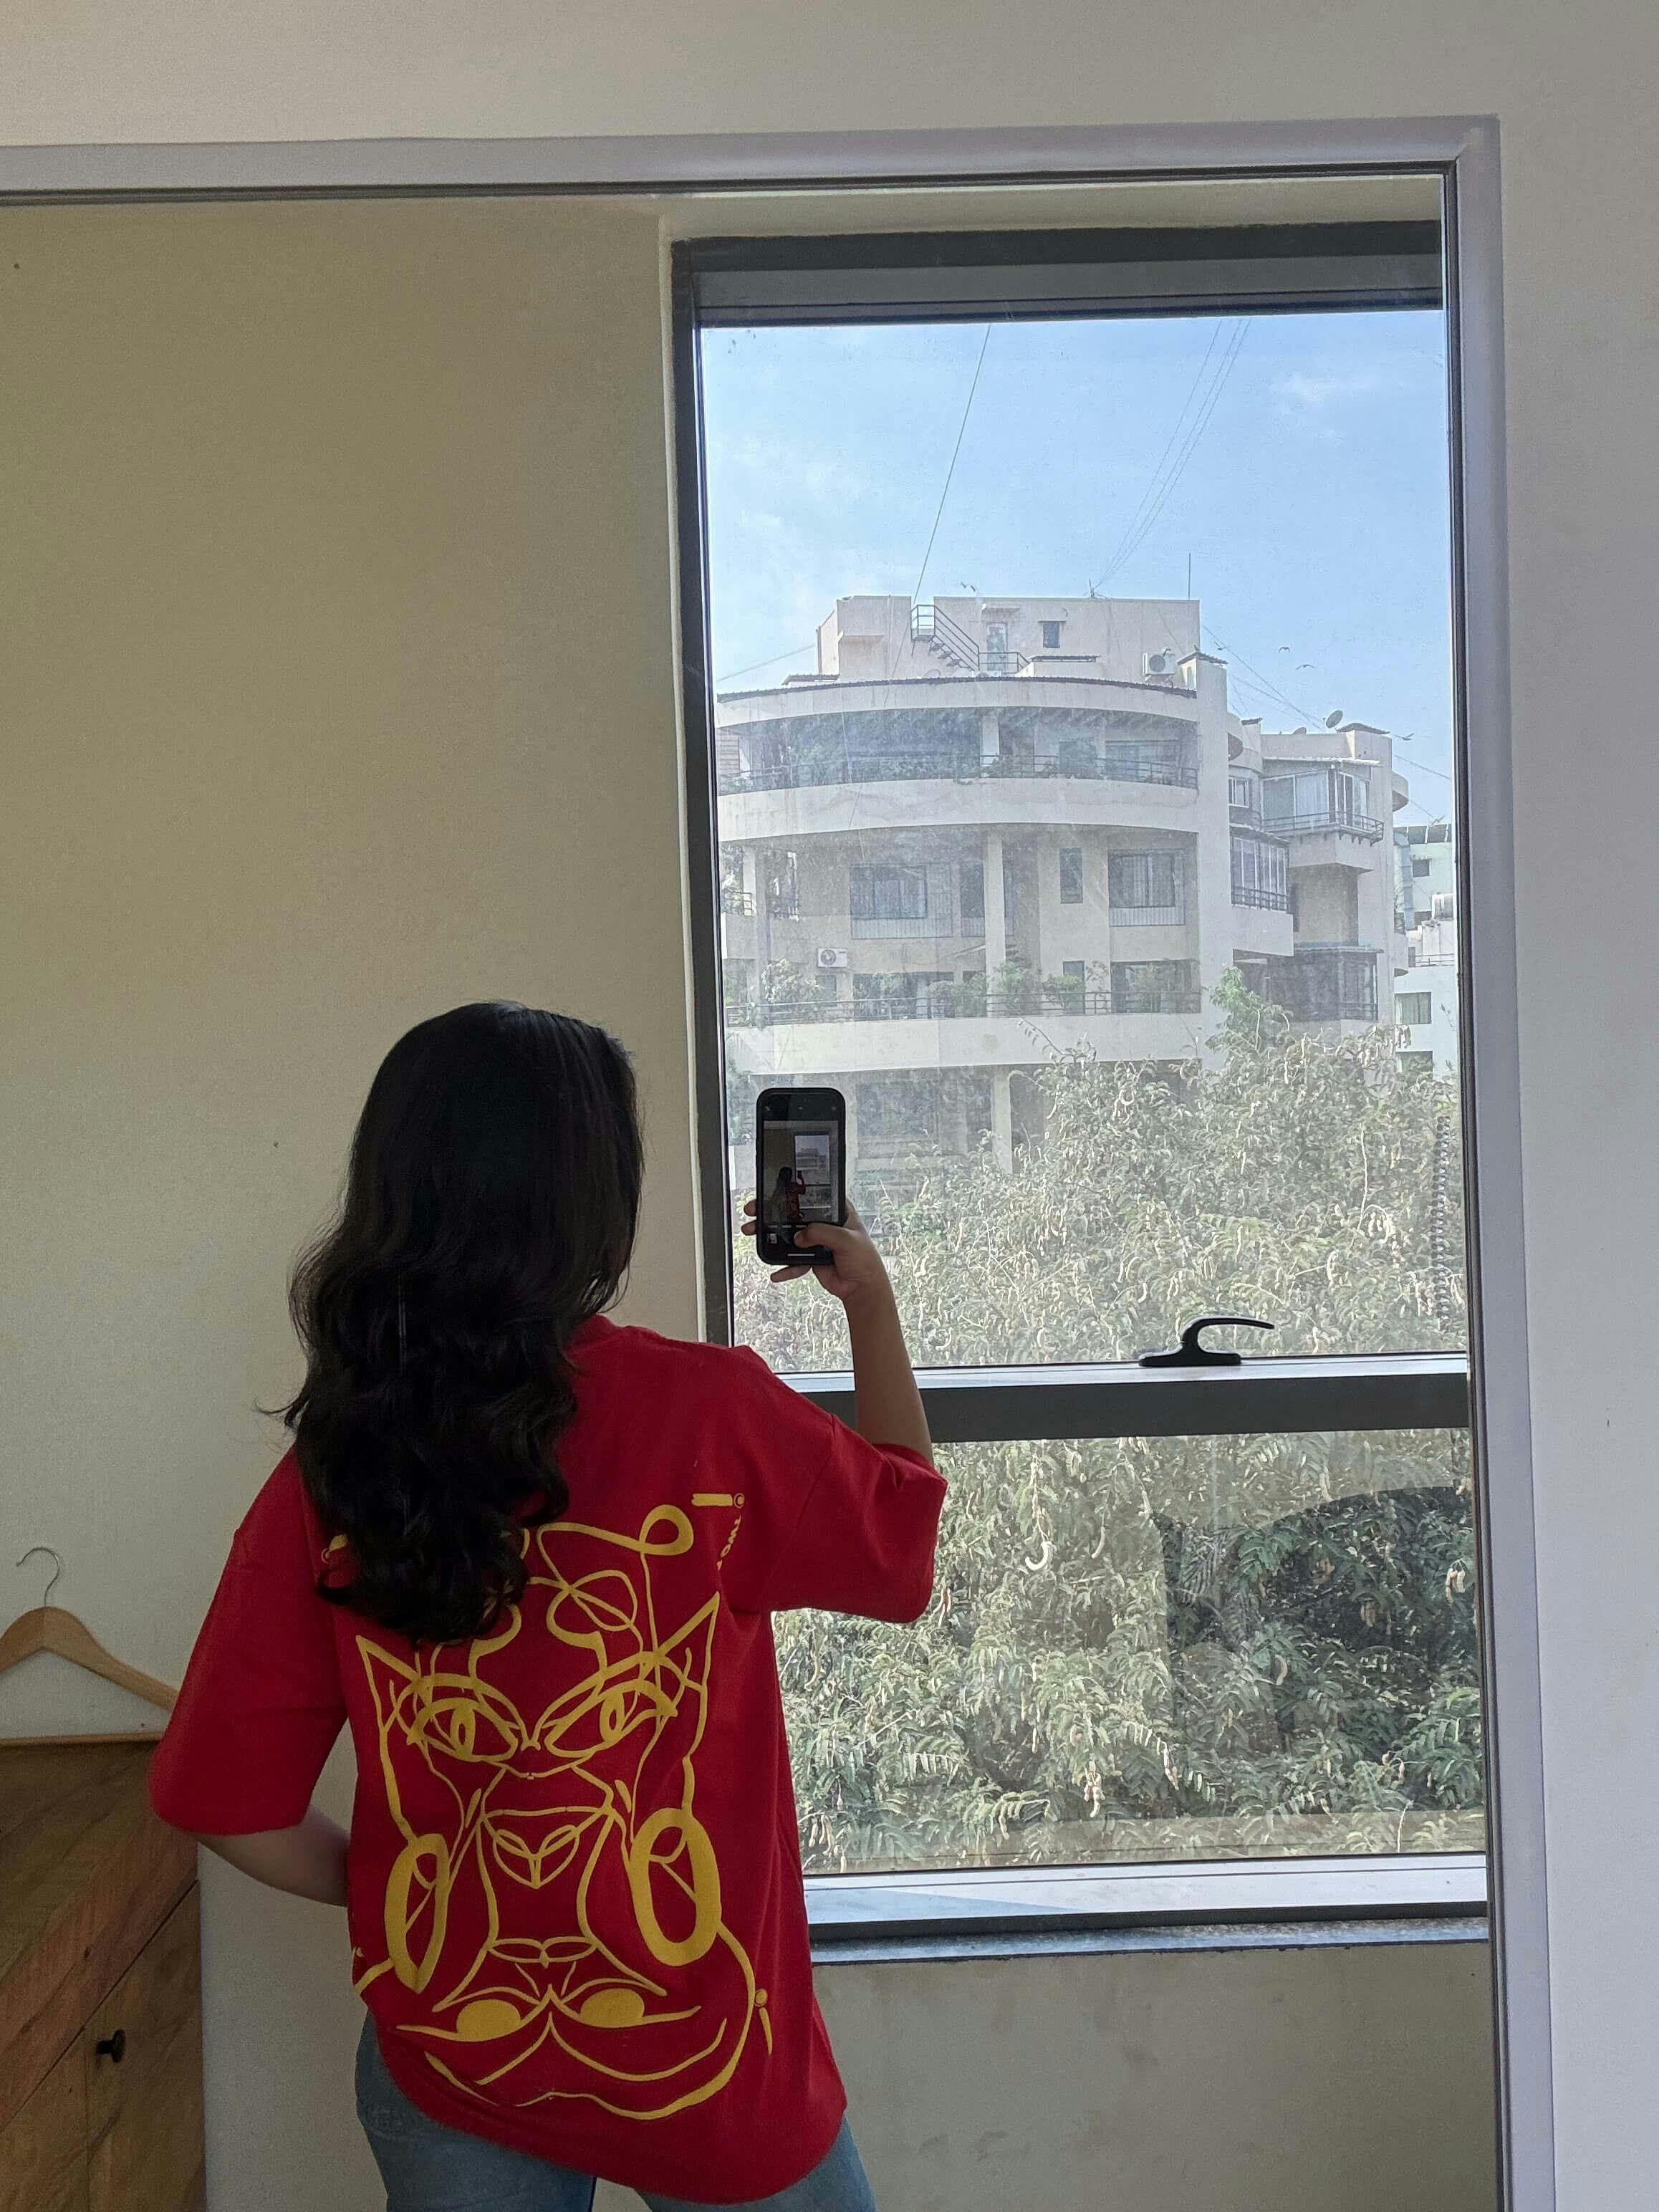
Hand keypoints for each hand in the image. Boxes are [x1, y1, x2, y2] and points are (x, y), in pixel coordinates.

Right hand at [740, 1197, 894, 1309]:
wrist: (862, 1287)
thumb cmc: (864, 1259)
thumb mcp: (846, 1239)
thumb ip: (822, 1233)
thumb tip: (799, 1236)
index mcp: (836, 1211)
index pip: (811, 1197)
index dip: (791, 1193)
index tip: (772, 1192)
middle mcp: (824, 1223)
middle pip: (793, 1214)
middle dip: (772, 1213)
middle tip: (754, 1210)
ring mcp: (815, 1240)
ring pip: (788, 1235)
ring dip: (771, 1236)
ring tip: (753, 1232)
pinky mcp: (810, 1257)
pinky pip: (792, 1260)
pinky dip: (783, 1267)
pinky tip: (776, 1273)